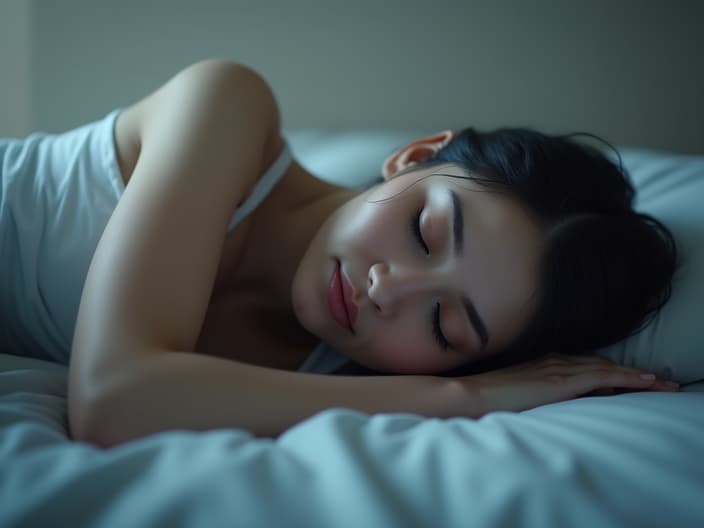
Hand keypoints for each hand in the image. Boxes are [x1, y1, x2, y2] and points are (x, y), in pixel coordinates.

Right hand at [465, 353, 678, 414]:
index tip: (630, 380)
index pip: (586, 366)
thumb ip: (538, 392)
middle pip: (602, 364)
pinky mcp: (562, 380)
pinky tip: (645, 381)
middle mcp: (555, 360)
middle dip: (631, 373)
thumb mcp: (518, 393)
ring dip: (637, 375)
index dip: (611, 372)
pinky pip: (604, 376)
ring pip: (608, 368)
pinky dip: (627, 377)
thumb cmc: (488, 399)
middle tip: (658, 381)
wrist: (472, 394)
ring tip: (661, 383)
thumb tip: (556, 401)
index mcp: (543, 363)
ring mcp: (559, 368)